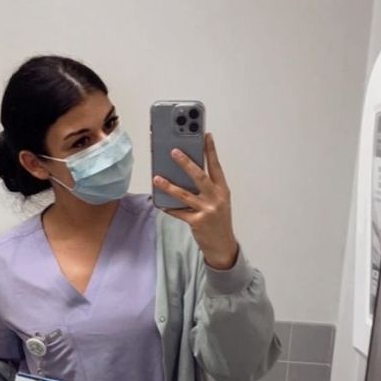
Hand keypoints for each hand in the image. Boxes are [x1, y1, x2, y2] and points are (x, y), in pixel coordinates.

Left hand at [153, 132, 238, 269]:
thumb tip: (186, 173)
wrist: (223, 245)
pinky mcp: (197, 221)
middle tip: (174, 151)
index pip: (216, 166)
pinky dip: (169, 207)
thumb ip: (207, 187)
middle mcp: (216, 198)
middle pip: (200, 176)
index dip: (211, 150)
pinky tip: (160, 202)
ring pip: (184, 194)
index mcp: (223, 190)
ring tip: (157, 178)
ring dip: (169, 185)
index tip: (205, 135)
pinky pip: (179, 212)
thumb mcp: (219, 201)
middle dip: (186, 163)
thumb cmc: (218, 220)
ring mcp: (207, 210)